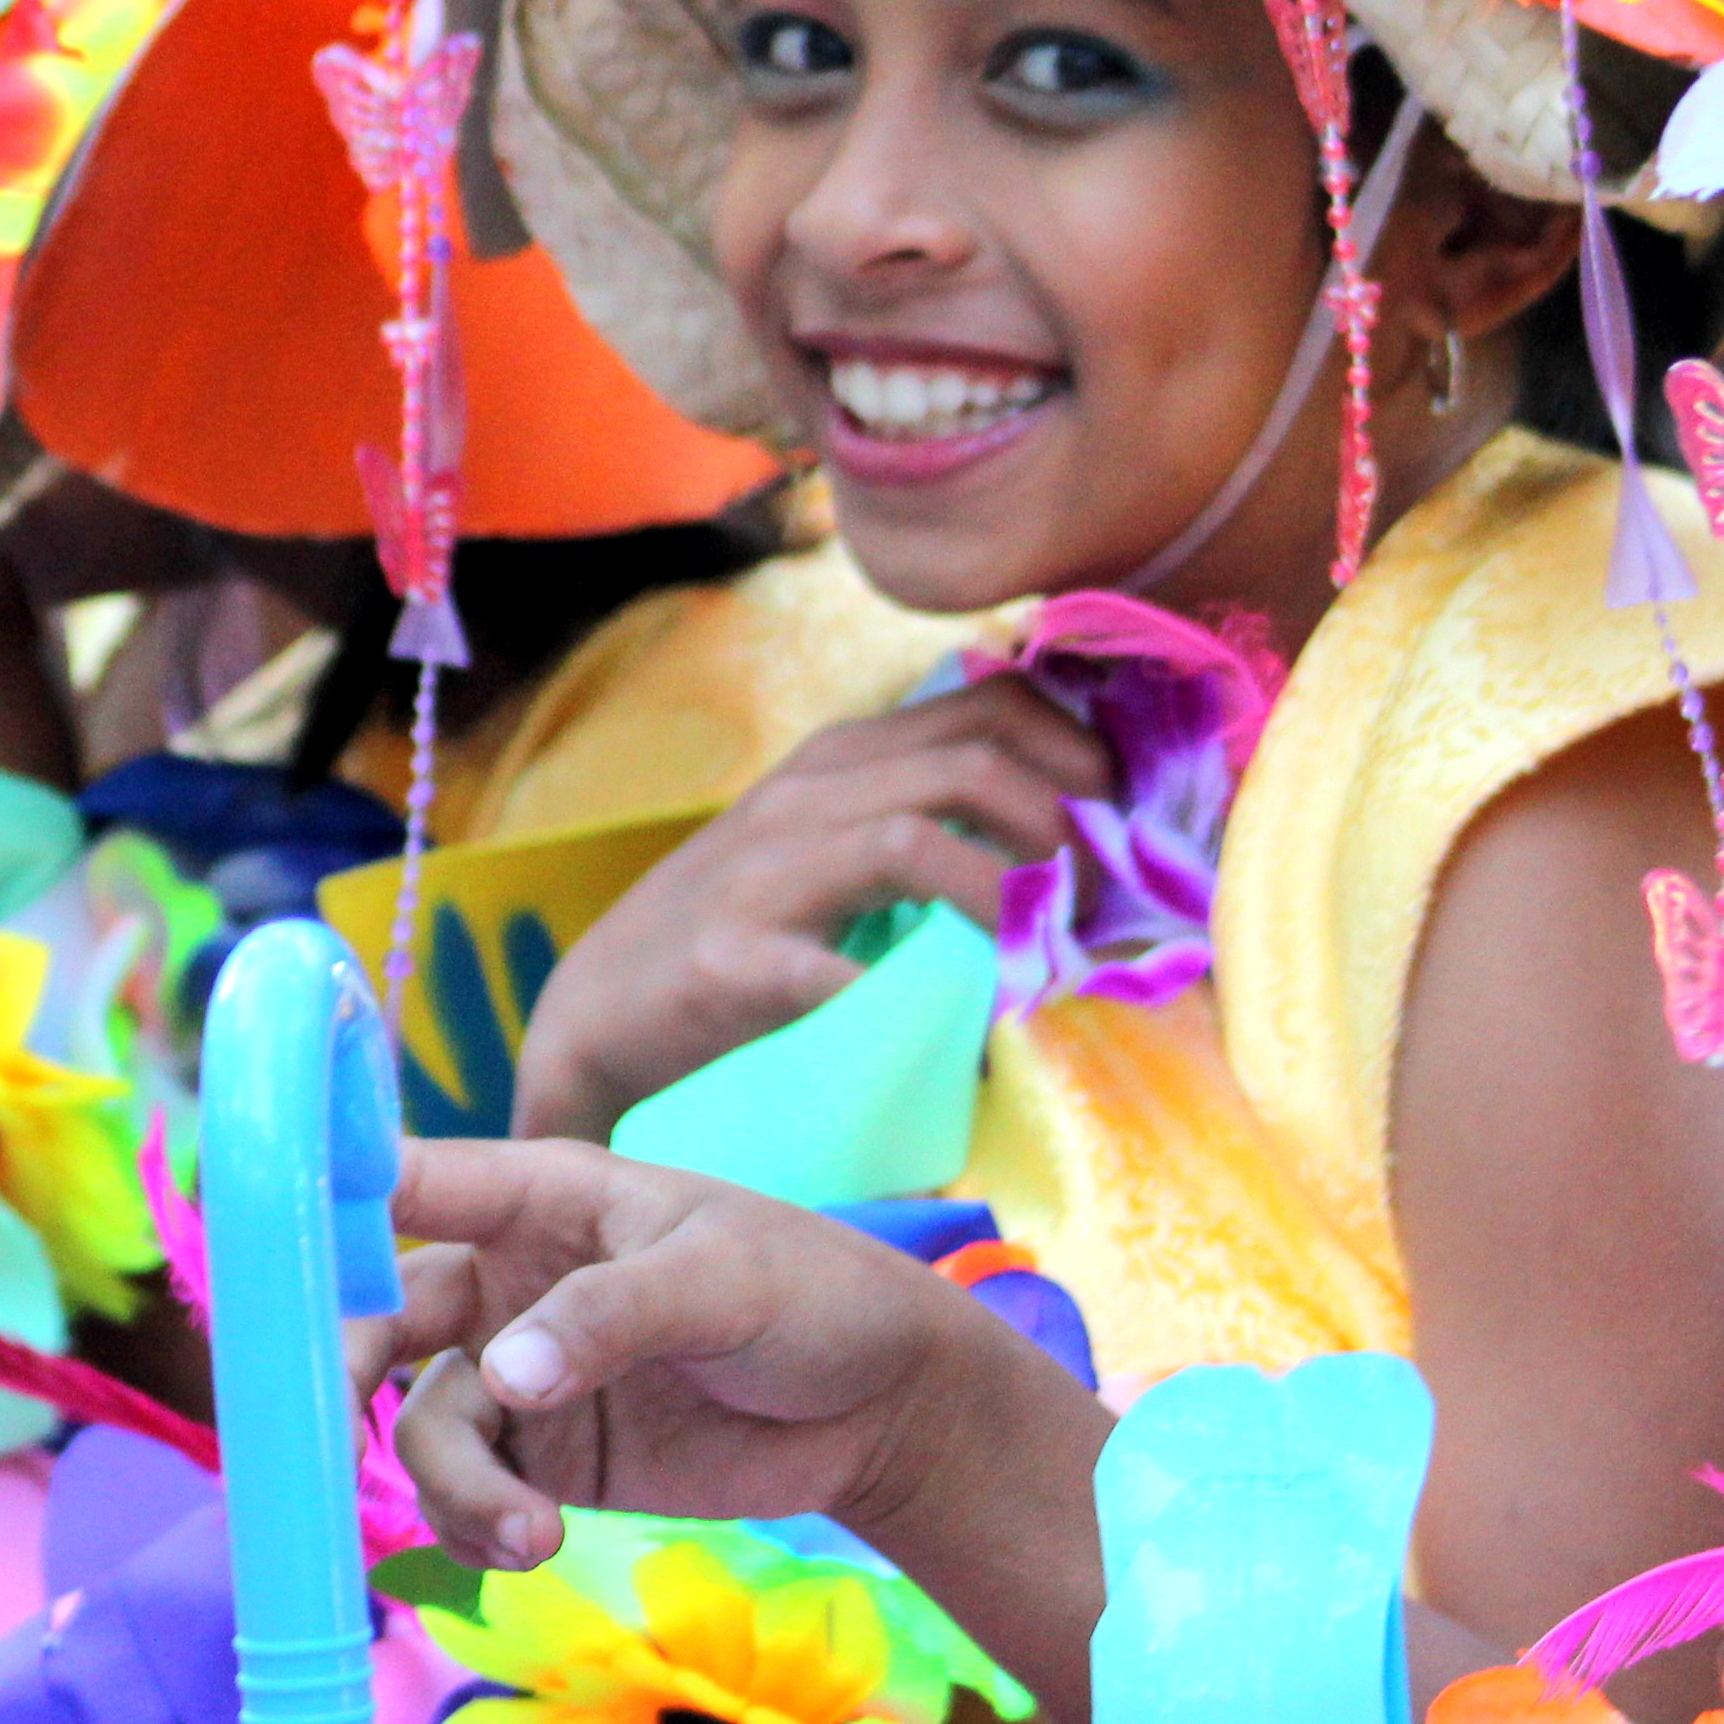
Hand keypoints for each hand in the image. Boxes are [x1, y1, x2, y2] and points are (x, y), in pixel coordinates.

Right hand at [381, 1137, 1110, 1723]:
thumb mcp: (720, 1279)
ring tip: (528, 1537)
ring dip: (447, 1485)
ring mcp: (517, 1372)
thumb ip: (608, 1317)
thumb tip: (504, 1377)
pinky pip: (466, 1491)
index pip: (407, 1182)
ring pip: (420, 1423)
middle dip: (342, 1381)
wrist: (884, 1409)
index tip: (268, 1255)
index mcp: (537, 1195)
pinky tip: (529, 1547)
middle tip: (340, 1447)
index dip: (322, 1202)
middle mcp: (503, 1279)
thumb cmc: (810, 1295)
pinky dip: (473, 1526)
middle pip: (374, 1316)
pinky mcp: (545, 1457)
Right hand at [506, 677, 1106, 1140]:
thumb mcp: (826, 841)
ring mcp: (762, 874)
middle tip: (1098, 898)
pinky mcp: (733, 960)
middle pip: (966, 762)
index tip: (1122, 817)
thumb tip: (1075, 825)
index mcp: (838, 760)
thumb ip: (922, 814)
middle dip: (1063, 825)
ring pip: (912, 838)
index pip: (988, 703)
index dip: (1078, 750)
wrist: (601, 1008)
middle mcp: (803, 798)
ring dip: (1006, 897)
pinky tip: (959, 1021)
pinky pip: (835, 966)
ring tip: (1046, 950)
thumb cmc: (740, 929)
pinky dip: (910, 992)